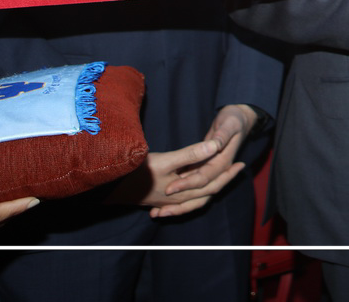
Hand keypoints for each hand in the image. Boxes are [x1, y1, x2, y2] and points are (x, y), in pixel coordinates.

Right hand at [109, 104, 256, 217]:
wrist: (108, 188)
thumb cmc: (136, 174)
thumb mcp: (166, 161)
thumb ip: (192, 154)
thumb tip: (216, 146)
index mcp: (183, 191)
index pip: (212, 184)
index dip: (227, 173)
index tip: (240, 162)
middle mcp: (176, 200)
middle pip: (205, 193)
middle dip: (221, 181)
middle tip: (236, 169)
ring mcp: (165, 202)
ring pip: (192, 199)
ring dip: (206, 190)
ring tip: (217, 180)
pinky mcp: (155, 200)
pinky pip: (179, 202)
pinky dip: (189, 197)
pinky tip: (188, 193)